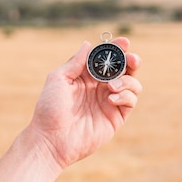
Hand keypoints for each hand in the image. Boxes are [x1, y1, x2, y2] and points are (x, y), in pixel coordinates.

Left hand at [25, 37, 141, 171]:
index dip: (115, 49)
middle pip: (123, 69)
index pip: (105, 58)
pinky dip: (126, 95)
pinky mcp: (116, 117)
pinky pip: (130, 101)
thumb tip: (88, 44)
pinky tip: (111, 98)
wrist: (51, 139)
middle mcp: (99, 88)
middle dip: (131, 61)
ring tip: (111, 86)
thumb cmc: (49, 109)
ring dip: (127, 79)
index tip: (123, 42)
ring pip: (132, 83)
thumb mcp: (58, 79)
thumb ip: (75, 62)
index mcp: (85, 76)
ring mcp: (109, 102)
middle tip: (132, 59)